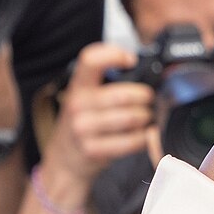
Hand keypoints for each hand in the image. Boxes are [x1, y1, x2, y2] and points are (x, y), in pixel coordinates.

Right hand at [42, 43, 154, 191]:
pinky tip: (142, 135)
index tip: (130, 60)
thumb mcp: (87, 97)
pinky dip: (143, 138)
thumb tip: (148, 74)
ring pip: (131, 118)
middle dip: (145, 97)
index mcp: (78, 86)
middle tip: (149, 100)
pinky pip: (131, 141)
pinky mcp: (93, 150)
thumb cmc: (83, 123)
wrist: (65, 158)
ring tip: (146, 118)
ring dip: (146, 118)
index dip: (114, 54)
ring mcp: (83, 128)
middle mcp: (77, 105)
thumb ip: (109, 83)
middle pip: (124, 95)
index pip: (91, 60)